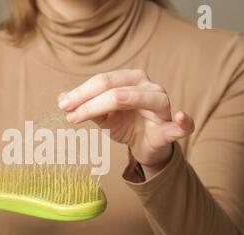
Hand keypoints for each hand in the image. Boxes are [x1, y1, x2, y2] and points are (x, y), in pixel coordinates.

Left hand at [59, 69, 194, 178]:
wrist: (146, 145)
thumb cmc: (125, 125)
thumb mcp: (102, 115)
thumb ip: (85, 106)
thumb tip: (61, 98)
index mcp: (131, 80)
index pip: (103, 81)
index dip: (81, 93)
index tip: (62, 105)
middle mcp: (148, 87)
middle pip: (115, 88)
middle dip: (87, 101)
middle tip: (67, 113)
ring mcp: (162, 106)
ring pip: (137, 99)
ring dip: (104, 108)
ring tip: (81, 116)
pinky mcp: (170, 127)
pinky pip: (180, 125)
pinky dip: (182, 122)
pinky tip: (179, 118)